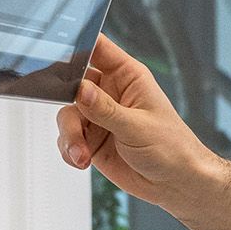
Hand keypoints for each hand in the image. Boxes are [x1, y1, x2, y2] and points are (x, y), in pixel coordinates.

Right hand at [57, 34, 209, 208]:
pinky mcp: (91, 139)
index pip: (97, 48)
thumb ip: (105, 109)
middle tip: (71, 119)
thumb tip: (79, 90)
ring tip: (82, 154)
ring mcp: (99, 116)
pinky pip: (67, 138)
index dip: (76, 46)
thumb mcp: (137, 127)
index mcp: (127, 76)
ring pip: (67, 114)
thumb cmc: (171, 148)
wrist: (175, 183)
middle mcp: (110, 92)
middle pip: (72, 83)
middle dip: (65, 101)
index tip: (55, 57)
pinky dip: (70, 150)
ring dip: (70, 135)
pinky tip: (83, 160)